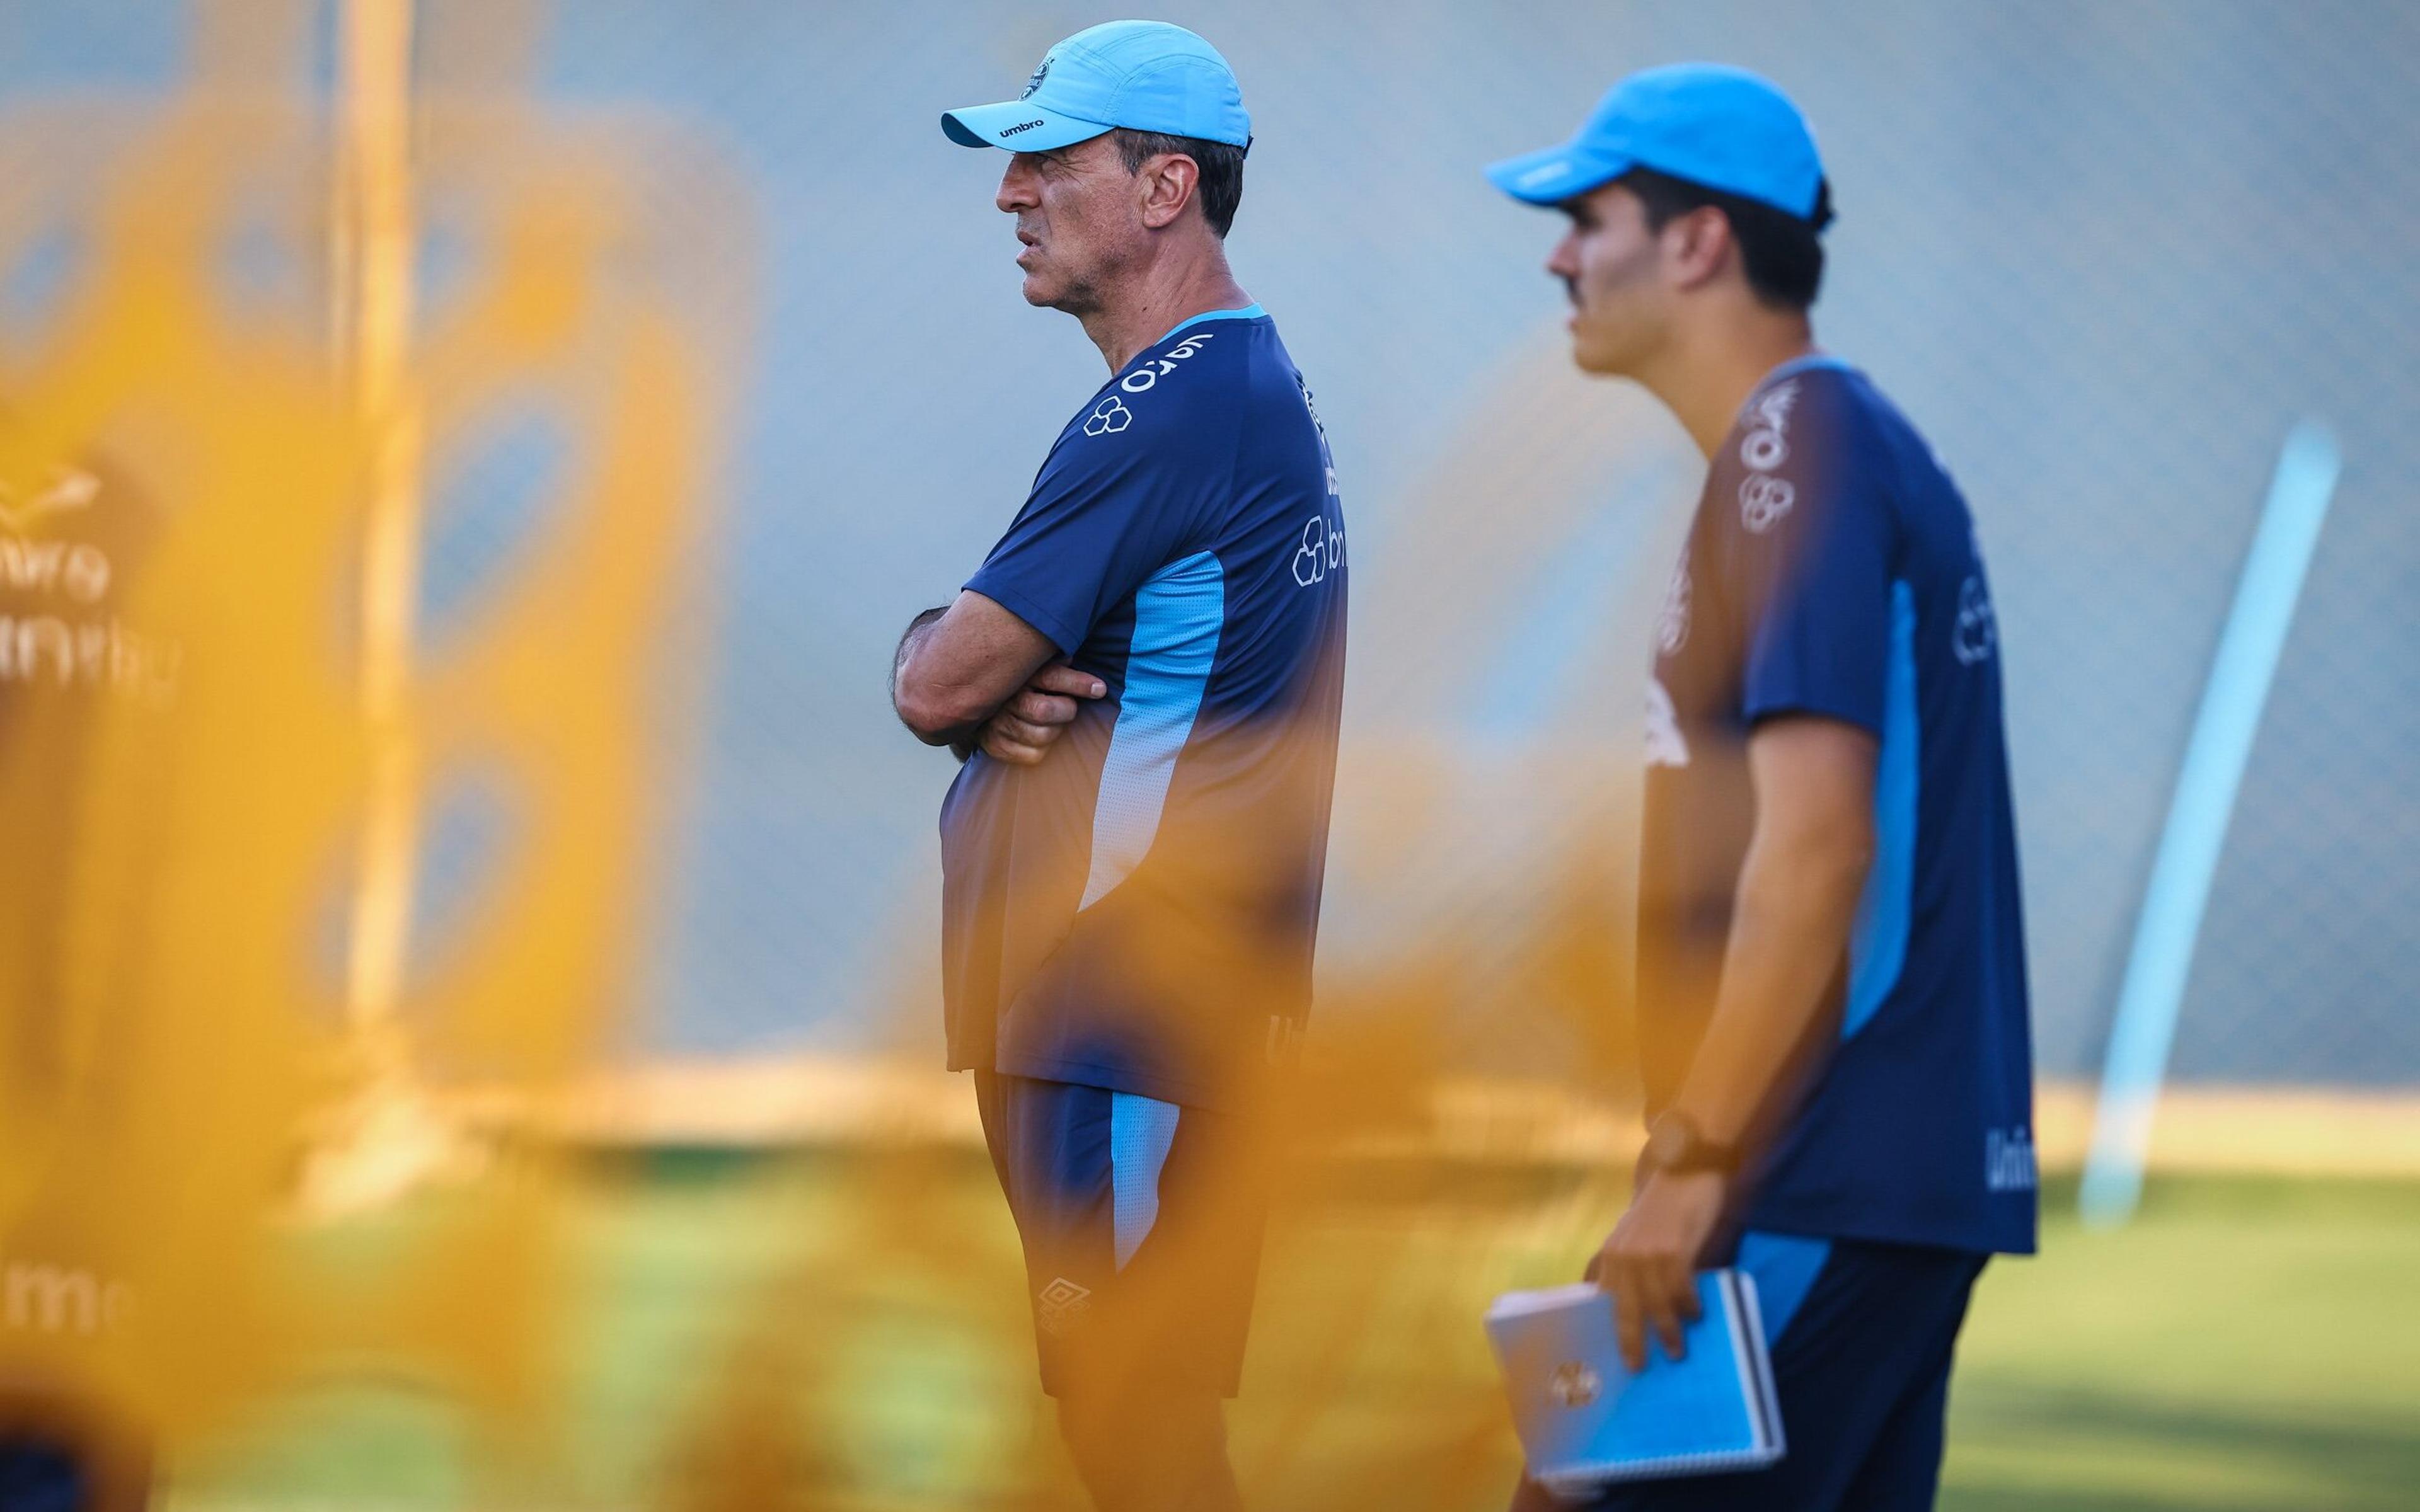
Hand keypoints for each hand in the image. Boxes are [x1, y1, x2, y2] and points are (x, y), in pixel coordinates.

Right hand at [974, 660, 1104, 764]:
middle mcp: (1006, 700)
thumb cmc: (1020, 683)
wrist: (980, 701)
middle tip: (1067, 707)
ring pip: (1042, 736)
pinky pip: (1033, 755)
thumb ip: (1055, 664)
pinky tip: (1040, 736)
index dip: (1078, 684)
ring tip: (1052, 722)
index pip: (1051, 677)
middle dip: (1065, 710)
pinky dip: (1044, 749)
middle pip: (1044, 711)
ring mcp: (998, 725)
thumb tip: (1071, 659)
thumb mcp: (1036, 666)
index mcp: (1018, 675)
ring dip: (1055, 730)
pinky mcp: (997, 746)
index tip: (1099, 689)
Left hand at [1587, 1169, 1726, 1370]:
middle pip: (1624, 1308)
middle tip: (1638, 1367)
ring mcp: (1647, 1253)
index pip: (1602, 1298)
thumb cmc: (1663, 1206)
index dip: (1607, 1327)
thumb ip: (1628, 1264)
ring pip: (1655, 1304)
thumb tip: (1633, 1304)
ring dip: (1667, 1331)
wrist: (1684, 1168)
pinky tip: (1697, 1315)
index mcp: (1611, 1253)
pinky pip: (1680, 1288)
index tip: (1610, 1354)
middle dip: (1631, 1341)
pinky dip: (1688, 1305)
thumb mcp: (1633, 1233)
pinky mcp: (1673, 1249)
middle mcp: (1623, 1256)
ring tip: (1677, 1352)